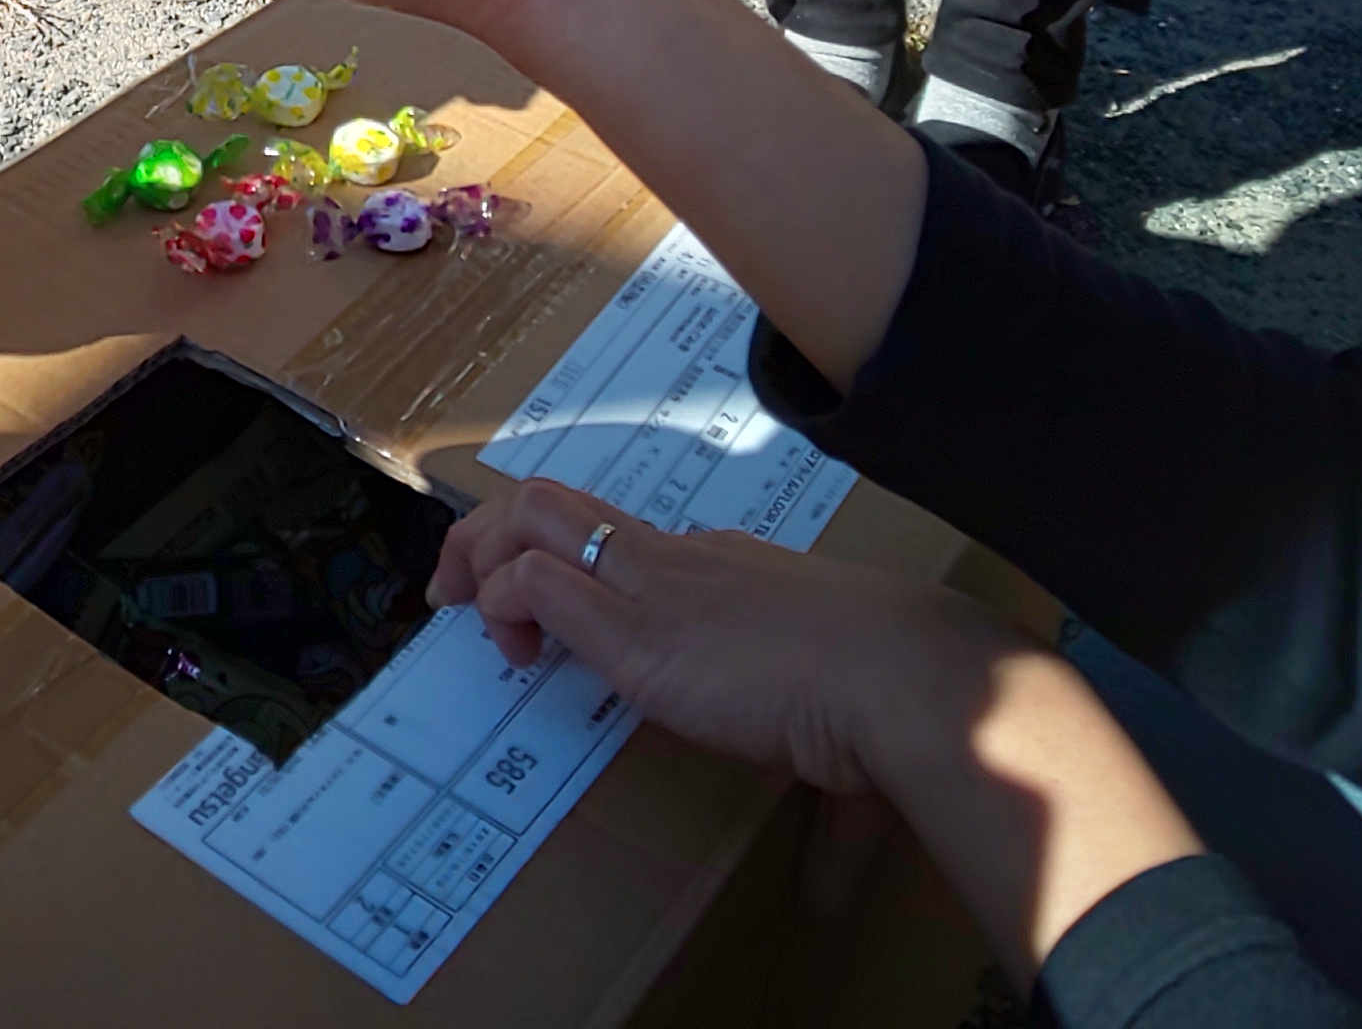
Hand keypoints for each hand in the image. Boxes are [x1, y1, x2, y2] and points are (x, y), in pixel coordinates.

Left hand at [430, 483, 1205, 984]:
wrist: (901, 673)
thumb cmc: (887, 695)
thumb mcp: (831, 707)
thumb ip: (813, 753)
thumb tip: (825, 863)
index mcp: (721, 567)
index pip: (615, 533)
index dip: (562, 557)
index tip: (540, 601)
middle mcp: (677, 555)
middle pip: (553, 499)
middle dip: (489, 530)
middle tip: (460, 585)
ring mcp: (652, 583)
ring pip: (527, 516)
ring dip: (480, 557)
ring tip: (467, 613)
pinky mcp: (634, 625)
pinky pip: (535, 582)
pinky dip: (506, 606)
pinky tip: (521, 654)